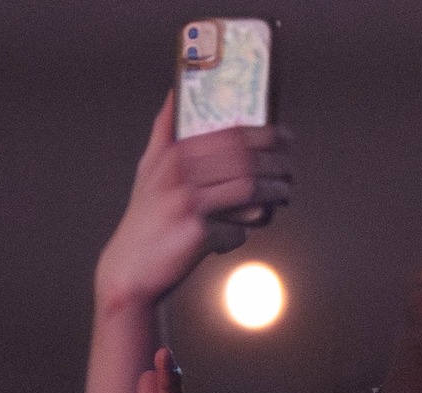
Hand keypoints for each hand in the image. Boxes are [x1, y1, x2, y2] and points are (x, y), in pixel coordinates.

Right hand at [95, 94, 294, 313]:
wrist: (131, 269)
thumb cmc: (147, 217)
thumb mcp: (150, 169)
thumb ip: (164, 131)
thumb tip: (175, 92)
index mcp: (173, 153)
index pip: (230, 135)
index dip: (265, 134)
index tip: (286, 137)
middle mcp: (179, 174)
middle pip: (245, 160)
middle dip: (277, 163)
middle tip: (291, 170)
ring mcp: (189, 203)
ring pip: (249, 191)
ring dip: (274, 193)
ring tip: (284, 194)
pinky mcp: (198, 234)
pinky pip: (238, 230)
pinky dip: (244, 232)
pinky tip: (244, 232)